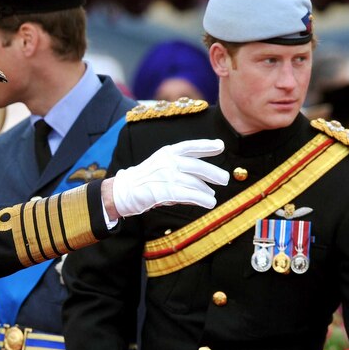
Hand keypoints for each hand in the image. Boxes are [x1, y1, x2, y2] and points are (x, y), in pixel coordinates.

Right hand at [111, 139, 228, 217]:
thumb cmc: (145, 179)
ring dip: (207, 191)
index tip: (220, 146)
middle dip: (213, 173)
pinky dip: (202, 199)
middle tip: (225, 179)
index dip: (206, 146)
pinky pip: (189, 195)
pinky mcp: (164, 191)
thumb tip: (204, 181)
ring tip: (212, 198)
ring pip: (194, 183)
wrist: (123, 191)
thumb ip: (180, 169)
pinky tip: (209, 203)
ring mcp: (166, 176)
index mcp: (167, 152)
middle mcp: (168, 161)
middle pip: (197, 166)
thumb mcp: (161, 166)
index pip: (190, 146)